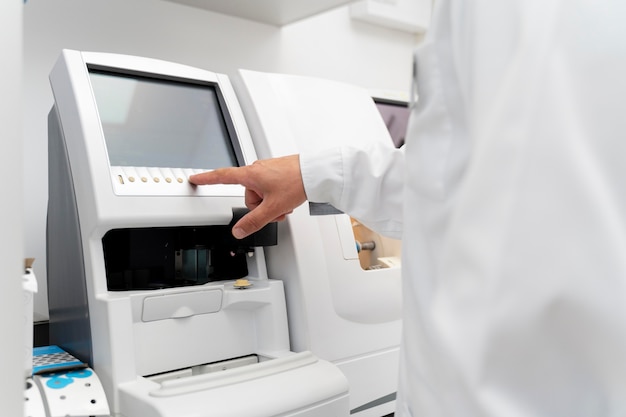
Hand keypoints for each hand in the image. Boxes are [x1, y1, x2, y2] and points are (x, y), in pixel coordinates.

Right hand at [189, 155, 305, 238]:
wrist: (315, 173)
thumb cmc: (296, 182)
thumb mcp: (272, 208)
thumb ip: (254, 222)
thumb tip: (239, 231)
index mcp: (250, 175)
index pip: (222, 177)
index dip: (206, 179)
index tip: (195, 178)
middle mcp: (257, 169)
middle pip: (248, 196)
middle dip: (260, 207)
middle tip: (275, 209)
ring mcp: (268, 170)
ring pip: (261, 194)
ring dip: (271, 204)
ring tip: (285, 204)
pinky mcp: (278, 171)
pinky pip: (270, 188)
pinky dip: (277, 197)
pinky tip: (288, 198)